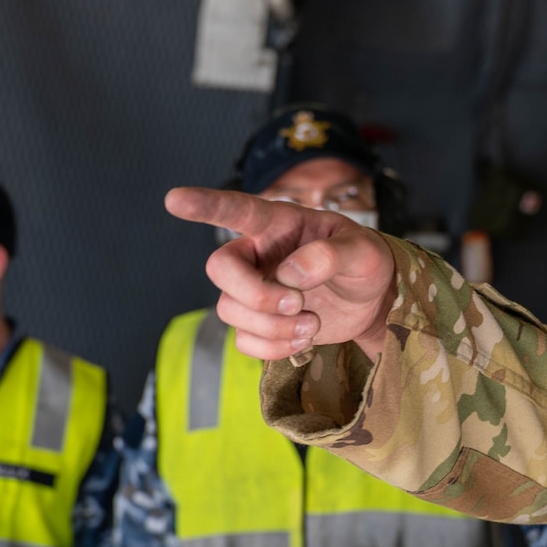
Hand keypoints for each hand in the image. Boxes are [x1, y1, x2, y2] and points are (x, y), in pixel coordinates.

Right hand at [164, 187, 396, 360]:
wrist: (372, 303)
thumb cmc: (365, 263)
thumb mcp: (363, 251)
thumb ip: (331, 254)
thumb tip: (290, 273)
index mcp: (279, 224)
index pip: (235, 209)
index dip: (204, 205)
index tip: (174, 199)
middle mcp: (258, 254)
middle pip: (220, 270)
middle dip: (254, 294)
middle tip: (296, 303)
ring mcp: (254, 289)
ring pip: (230, 311)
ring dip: (272, 326)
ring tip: (312, 323)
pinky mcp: (259, 323)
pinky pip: (245, 341)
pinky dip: (274, 347)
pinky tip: (304, 338)